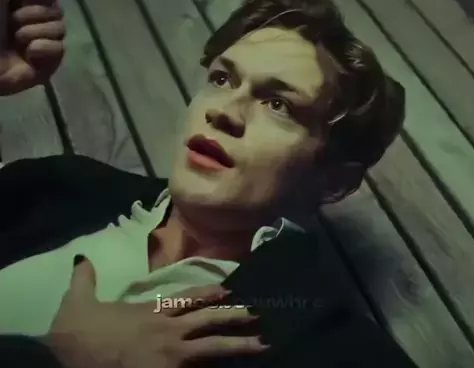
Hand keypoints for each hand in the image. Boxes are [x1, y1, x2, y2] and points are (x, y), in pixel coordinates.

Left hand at [0, 0, 64, 95]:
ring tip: (17, 41)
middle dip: (34, 14)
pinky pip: (60, 49)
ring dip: (35, 31)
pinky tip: (28, 54)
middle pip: (57, 10)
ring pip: (60, 28)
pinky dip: (44, 48)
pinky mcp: (47, 66)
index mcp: (17, 7)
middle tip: (13, 22)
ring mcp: (40, 46)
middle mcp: (31, 25)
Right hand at [45, 258, 267, 367]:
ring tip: (263, 345)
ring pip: (210, 349)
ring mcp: (168, 356)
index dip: (210, 293)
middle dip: (235, 319)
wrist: (66, 355)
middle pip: (207, 322)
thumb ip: (85, 279)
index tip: (231, 291)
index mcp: (150, 312)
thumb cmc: (77, 332)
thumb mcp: (78, 301)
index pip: (187, 298)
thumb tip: (82, 259)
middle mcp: (165, 331)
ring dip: (237, 346)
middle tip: (261, 316)